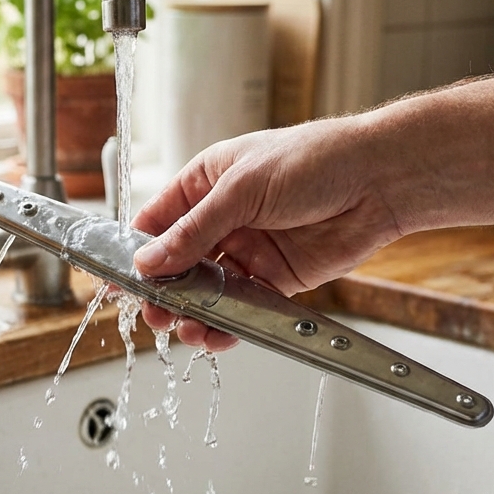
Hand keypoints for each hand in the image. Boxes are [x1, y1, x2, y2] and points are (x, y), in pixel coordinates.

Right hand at [131, 118, 404, 349]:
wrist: (378, 181)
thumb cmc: (315, 159)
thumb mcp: (241, 190)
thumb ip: (194, 232)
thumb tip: (150, 261)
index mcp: (206, 183)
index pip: (157, 222)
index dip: (135, 251)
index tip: (116, 280)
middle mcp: (224, 218)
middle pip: (178, 263)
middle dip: (163, 291)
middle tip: (154, 313)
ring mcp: (249, 249)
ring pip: (208, 290)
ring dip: (193, 312)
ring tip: (184, 328)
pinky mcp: (276, 277)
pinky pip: (242, 306)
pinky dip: (226, 323)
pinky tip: (215, 334)